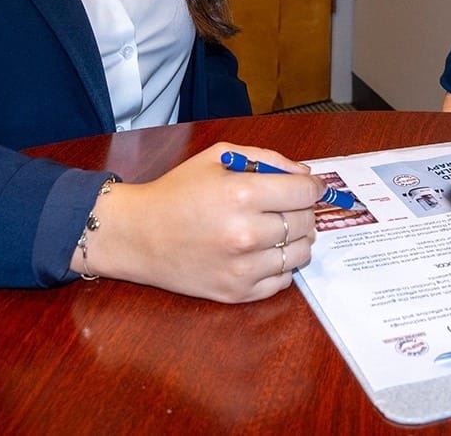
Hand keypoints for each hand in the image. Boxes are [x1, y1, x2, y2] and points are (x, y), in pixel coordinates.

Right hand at [84, 142, 323, 302]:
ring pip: (301, 253)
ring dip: (296, 239)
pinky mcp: (237, 293)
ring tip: (275, 230)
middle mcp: (246, 233)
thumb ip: (268, 160)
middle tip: (286, 207)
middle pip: (307, 222)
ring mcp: (243, 268)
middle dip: (303, 210)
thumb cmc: (177, 191)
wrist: (137, 235)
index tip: (310, 187)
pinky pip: (283, 280)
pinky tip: (261, 252)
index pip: (305, 192)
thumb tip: (306, 176)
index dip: (313, 186)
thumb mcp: (218, 157)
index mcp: (241, 194)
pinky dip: (280, 265)